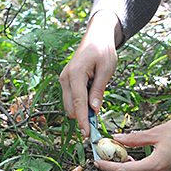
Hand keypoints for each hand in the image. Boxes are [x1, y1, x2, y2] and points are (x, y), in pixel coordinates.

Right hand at [59, 10, 122, 137]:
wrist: (96, 36)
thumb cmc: (103, 50)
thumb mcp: (106, 69)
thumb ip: (99, 89)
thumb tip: (94, 109)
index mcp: (75, 74)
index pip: (78, 103)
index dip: (83, 120)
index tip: (87, 134)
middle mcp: (65, 78)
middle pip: (71, 107)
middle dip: (83, 117)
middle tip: (99, 120)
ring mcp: (64, 80)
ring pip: (70, 105)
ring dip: (82, 109)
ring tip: (97, 98)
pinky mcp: (66, 81)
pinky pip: (72, 98)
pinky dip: (81, 102)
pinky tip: (91, 95)